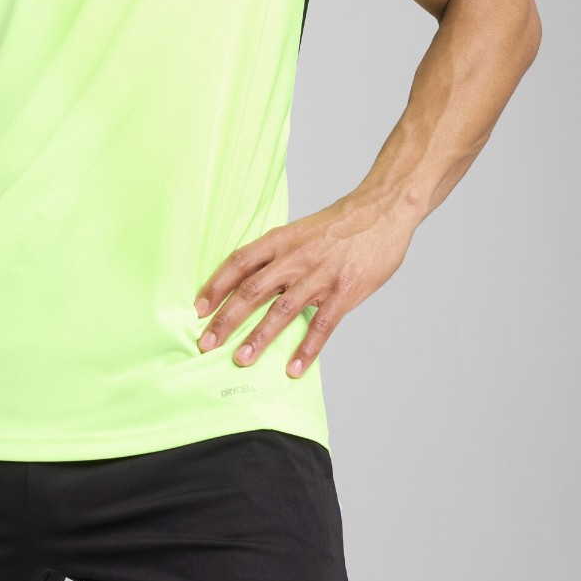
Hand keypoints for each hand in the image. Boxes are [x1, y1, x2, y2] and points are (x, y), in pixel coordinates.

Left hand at [193, 192, 415, 376]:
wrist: (382, 211)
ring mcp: (320, 276)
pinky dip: (306, 350)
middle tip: (205, 343)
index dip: (216, 285)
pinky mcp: (345, 292)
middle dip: (226, 319)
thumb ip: (278, 255)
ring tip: (240, 359)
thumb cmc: (339, 224)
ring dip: (258, 337)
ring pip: (282, 310)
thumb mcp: (301, 231)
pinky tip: (293, 370)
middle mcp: (295, 257)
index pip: (239, 262)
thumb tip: (252, 281)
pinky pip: (321, 325)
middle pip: (252, 289)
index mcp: (281, 240)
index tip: (198, 308)